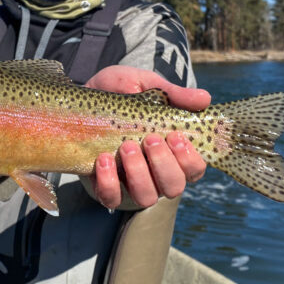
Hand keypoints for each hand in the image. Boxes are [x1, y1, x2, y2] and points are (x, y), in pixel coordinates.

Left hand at [85, 65, 208, 208]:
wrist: (80, 98)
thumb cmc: (119, 94)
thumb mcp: (144, 85)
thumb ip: (173, 93)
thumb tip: (204, 98)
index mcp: (171, 152)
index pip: (194, 169)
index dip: (189, 159)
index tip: (175, 136)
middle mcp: (155, 173)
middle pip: (173, 187)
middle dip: (163, 164)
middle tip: (149, 139)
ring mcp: (130, 183)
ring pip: (146, 197)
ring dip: (139, 173)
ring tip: (125, 146)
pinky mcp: (104, 188)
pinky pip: (111, 198)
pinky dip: (109, 182)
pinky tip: (103, 159)